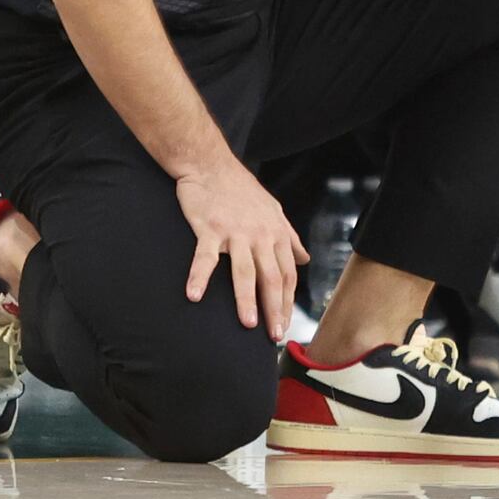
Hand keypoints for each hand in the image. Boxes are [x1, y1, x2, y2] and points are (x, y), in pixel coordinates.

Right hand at [176, 154, 309, 336]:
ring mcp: (234, 232)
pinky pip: (205, 257)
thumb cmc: (241, 188)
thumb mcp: (273, 210)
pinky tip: (193, 296)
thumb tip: (305, 258)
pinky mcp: (209, 229)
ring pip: (244, 271)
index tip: (286, 324)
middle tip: (274, 334)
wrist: (211, 164)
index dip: (288, 300)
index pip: (287, 272)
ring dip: (247, 300)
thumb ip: (289, 236)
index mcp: (275, 232)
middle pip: (271, 277)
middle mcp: (259, 234)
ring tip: (249, 324)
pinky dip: (199, 277)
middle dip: (275, 308)